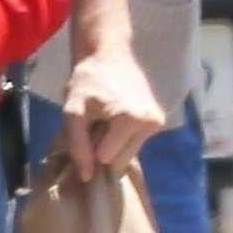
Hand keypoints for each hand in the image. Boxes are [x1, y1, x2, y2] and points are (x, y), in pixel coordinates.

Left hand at [62, 44, 164, 179]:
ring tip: (105, 121)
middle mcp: (151, 123)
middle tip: (95, 124)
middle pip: (120, 161)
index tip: (87, 127)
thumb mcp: (73, 111)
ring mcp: (157, 123)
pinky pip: (135, 145)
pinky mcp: (158, 122)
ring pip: (128, 156)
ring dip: (113, 144)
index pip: (106, 159)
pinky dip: (122, 138)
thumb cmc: (88, 81)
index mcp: (131, 120)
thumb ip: (78, 144)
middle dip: (104, 149)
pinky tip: (116, 119)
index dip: (91, 147)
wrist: (110, 55)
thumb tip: (87, 176)